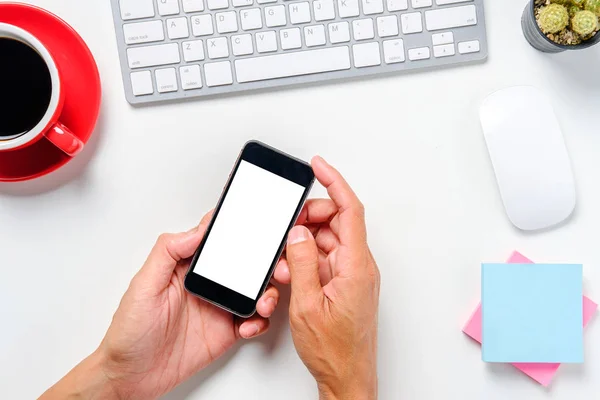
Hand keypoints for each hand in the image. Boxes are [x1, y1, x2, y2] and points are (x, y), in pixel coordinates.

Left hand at [40, 211, 281, 399]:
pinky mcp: (226, 331)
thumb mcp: (144, 285)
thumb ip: (168, 252)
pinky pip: (254, 320)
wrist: (132, 376)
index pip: (218, 240)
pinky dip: (260, 321)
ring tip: (262, 303)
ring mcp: (219, 307)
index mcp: (188, 267)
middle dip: (265, 264)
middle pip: (245, 265)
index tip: (257, 228)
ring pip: (256, 291)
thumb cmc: (130, 331)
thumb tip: (197, 230)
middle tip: (274, 269)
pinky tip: (249, 325)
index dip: (239, 230)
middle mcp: (207, 283)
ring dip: (268, 293)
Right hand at [274, 156, 380, 399]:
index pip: (349, 210)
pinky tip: (291, 269)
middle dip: (309, 217)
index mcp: (356, 266)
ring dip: (304, 241)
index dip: (334, 182)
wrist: (347, 376)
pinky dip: (307, 257)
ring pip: (328, 240)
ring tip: (284, 257)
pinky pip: (326, 258)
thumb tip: (297, 234)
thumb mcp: (308, 305)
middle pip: (336, 222)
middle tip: (285, 224)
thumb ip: (302, 264)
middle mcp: (359, 266)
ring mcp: (352, 275)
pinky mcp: (345, 284)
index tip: (318, 166)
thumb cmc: (334, 350)